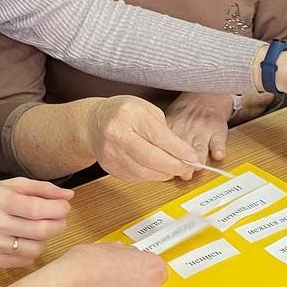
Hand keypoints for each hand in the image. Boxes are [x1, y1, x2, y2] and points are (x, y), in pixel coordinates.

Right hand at [0, 178, 72, 267]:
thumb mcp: (11, 186)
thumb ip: (41, 188)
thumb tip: (68, 195)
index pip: (37, 208)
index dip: (58, 209)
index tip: (64, 207)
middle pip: (40, 230)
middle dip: (58, 224)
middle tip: (59, 219)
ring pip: (35, 249)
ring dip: (45, 240)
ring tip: (39, 230)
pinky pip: (24, 261)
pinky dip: (32, 251)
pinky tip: (25, 241)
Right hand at [48, 242, 166, 286]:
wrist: (71, 285)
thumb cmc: (88, 263)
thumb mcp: (111, 246)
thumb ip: (128, 252)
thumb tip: (129, 256)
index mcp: (152, 266)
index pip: (159, 268)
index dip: (145, 267)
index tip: (135, 267)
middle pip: (152, 285)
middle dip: (140, 281)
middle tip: (120, 276)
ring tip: (111, 286)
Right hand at [85, 94, 199, 180]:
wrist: (93, 123)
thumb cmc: (123, 113)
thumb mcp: (146, 109)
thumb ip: (164, 129)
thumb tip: (184, 153)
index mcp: (129, 115)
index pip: (159, 136)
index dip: (179, 150)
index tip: (193, 157)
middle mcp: (117, 134)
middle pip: (151, 158)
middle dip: (175, 166)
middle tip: (189, 168)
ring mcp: (111, 153)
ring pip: (144, 172)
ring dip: (165, 173)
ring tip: (176, 169)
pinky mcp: (110, 168)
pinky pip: (136, 177)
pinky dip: (152, 176)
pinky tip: (159, 170)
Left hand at [163, 92, 232, 169]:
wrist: (205, 97)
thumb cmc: (184, 115)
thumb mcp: (170, 123)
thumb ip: (162, 143)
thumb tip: (154, 165)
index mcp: (172, 129)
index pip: (166, 145)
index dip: (167, 159)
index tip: (167, 171)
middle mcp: (186, 130)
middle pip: (183, 149)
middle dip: (183, 162)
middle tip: (183, 173)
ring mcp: (203, 130)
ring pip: (200, 147)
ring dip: (198, 157)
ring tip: (197, 166)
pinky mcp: (218, 129)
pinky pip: (218, 140)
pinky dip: (218, 148)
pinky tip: (217, 155)